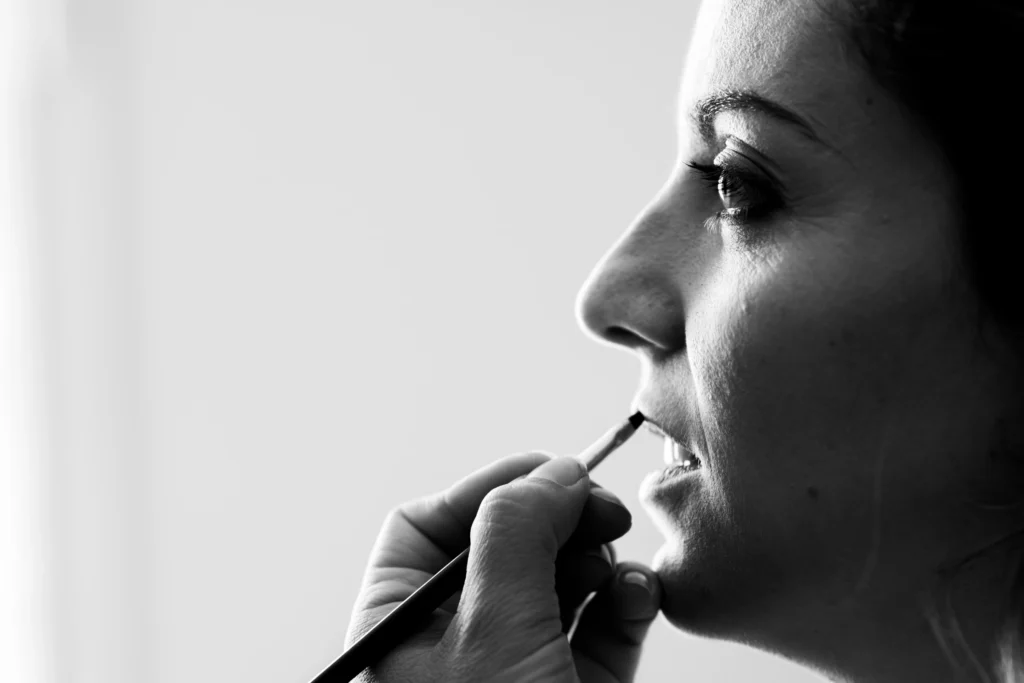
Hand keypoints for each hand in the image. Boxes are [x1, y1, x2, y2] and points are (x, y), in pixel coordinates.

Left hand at [345, 452, 662, 682]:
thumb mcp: (491, 629)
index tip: (552, 471)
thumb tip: (555, 473)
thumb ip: (516, 534)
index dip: (490, 488)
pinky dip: (626, 600)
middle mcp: (455, 643)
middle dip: (558, 518)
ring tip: (612, 559)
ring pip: (559, 580)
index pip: (429, 525)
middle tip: (600, 507)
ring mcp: (519, 664)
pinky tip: (638, 594)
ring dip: (598, 557)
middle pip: (506, 544)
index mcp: (400, 627)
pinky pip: (601, 624)